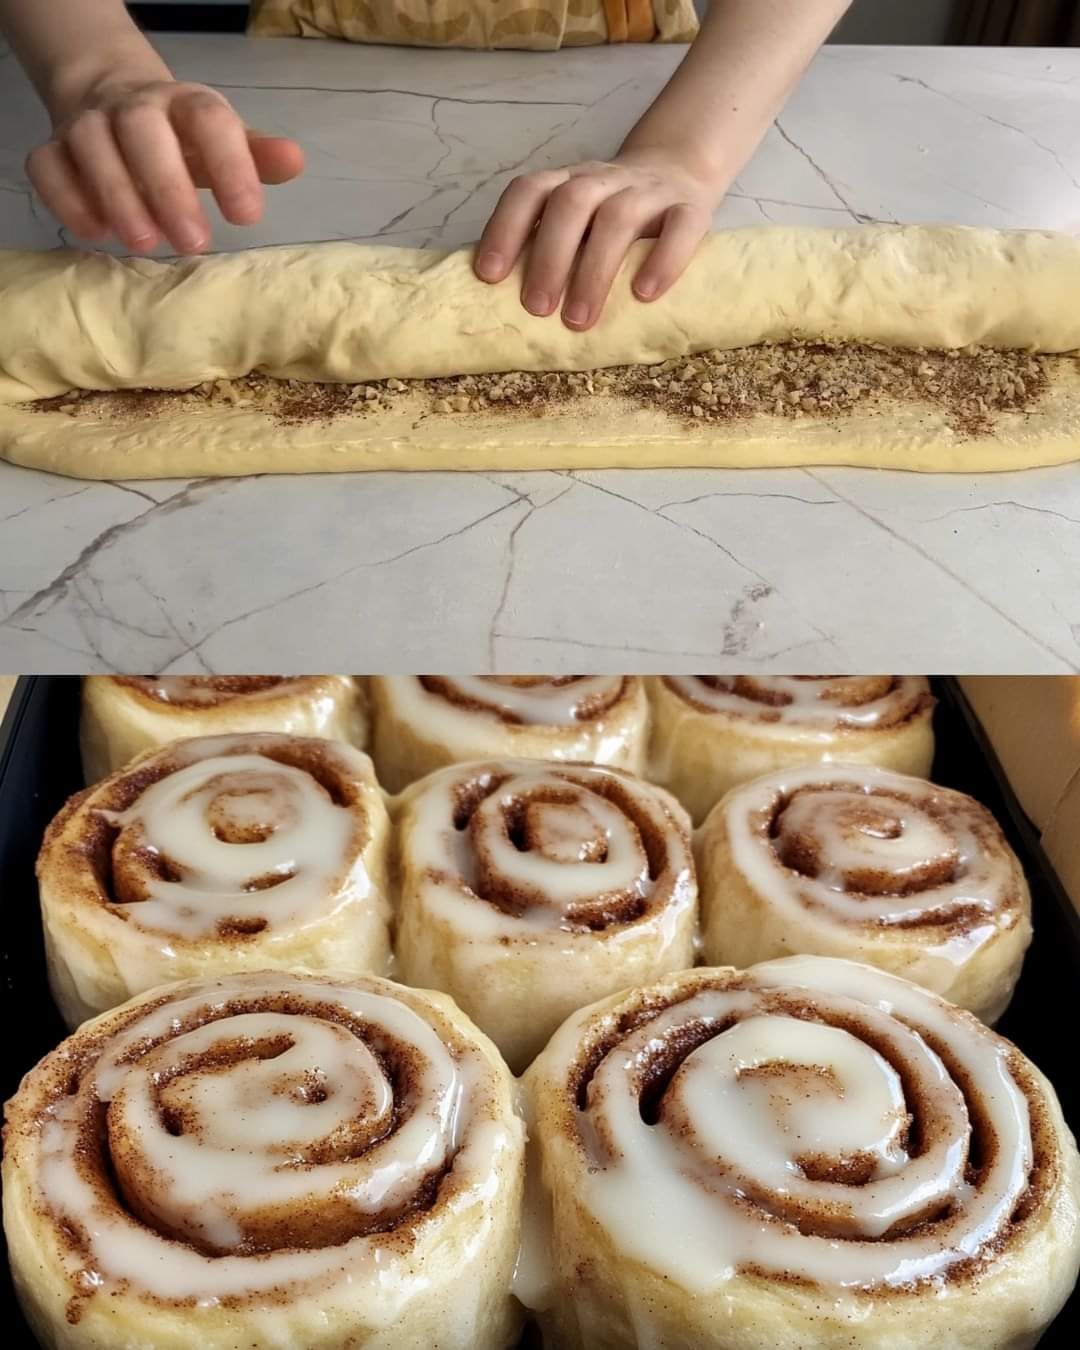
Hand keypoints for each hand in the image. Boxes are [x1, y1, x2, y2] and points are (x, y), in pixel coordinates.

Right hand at [26, 79, 303, 253]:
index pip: (209, 121)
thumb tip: (296, 161)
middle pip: (145, 134)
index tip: (247, 217)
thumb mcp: (223, 142)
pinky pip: (49, 167)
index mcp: (186, 105)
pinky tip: (96, 233)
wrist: (113, 101)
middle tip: (194, 243)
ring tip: (144, 243)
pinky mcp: (53, 148)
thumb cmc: (182, 138)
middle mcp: (135, 108)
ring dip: (118, 197)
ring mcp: (89, 125)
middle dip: (168, 189)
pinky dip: (67, 199)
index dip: (230, 165)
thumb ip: (256, 156)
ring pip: (93, 149)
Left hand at [473, 149, 720, 329]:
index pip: (529, 191)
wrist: (679, 168)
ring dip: (594, 271)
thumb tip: (499, 302)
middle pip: (571, 203)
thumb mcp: (577, 217)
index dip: (505, 229)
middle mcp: (604, 179)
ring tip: (579, 320)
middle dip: (549, 258)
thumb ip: (545, 242)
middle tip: (536, 309)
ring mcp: (649, 190)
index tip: (489, 276)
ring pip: (619, 218)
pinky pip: (680, 227)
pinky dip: (663, 260)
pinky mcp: (692, 207)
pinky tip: (644, 295)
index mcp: (568, 181)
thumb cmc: (611, 213)